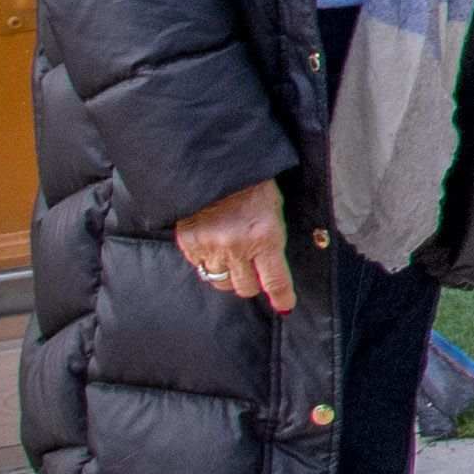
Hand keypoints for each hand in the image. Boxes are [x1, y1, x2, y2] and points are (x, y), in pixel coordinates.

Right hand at [170, 176, 294, 311]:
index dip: (281, 297)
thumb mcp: (274, 211)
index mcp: (265, 237)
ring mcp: (211, 247)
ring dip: (227, 274)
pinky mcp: (189, 243)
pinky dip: (206, 261)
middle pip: (245, 287)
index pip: (275, 281)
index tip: (285, 305)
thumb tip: (273, 271)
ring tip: (230, 256)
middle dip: (251, 282)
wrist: (215, 168)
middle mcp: (237, 247)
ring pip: (219, 281)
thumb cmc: (252, 186)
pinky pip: (199, 267)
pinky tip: (212, 245)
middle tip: (252, 269)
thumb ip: (273, 241)